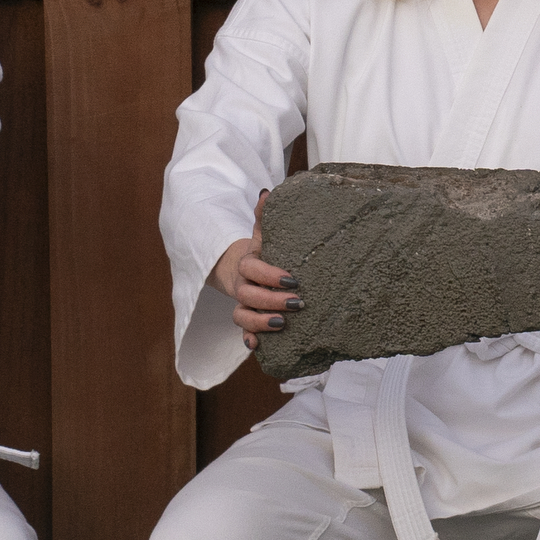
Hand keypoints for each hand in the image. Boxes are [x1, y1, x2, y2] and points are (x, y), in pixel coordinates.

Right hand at [213, 191, 297, 342]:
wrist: (244, 270)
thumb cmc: (262, 253)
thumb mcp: (264, 236)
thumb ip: (265, 217)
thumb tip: (267, 192)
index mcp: (247, 264)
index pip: (253, 269)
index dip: (270, 275)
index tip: (293, 279)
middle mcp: (242, 286)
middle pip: (249, 295)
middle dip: (271, 300)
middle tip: (298, 302)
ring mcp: (243, 304)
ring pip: (241, 316)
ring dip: (259, 322)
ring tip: (283, 324)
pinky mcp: (247, 320)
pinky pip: (242, 332)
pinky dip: (248, 340)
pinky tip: (257, 347)